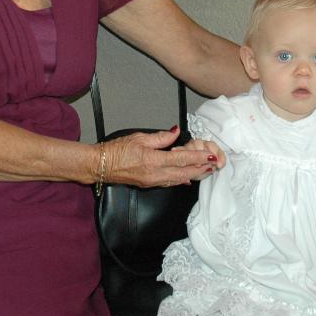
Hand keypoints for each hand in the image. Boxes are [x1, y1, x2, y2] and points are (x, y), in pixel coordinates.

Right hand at [102, 128, 218, 186]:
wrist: (101, 165)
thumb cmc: (116, 150)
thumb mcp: (139, 137)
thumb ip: (161, 137)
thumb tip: (176, 132)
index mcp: (152, 160)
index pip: (180, 158)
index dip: (197, 157)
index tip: (209, 156)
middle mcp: (154, 174)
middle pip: (184, 173)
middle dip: (201, 169)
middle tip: (214, 165)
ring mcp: (152, 181)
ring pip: (179, 180)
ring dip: (194, 175)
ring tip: (206, 171)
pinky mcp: (149, 184)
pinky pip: (169, 183)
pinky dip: (181, 180)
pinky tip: (188, 179)